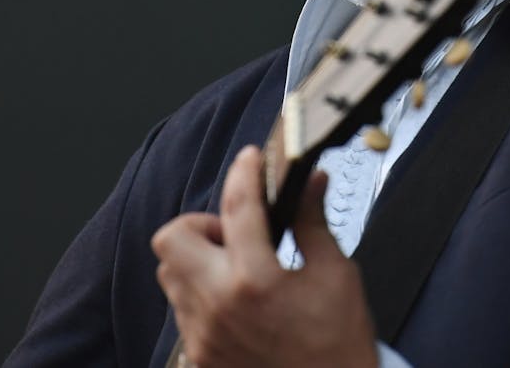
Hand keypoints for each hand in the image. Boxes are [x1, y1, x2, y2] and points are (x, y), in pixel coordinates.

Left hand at [152, 146, 378, 367]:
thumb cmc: (339, 347)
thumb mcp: (335, 275)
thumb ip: (312, 222)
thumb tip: (311, 182)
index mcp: (255, 281)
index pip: (237, 205)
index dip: (245, 171)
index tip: (252, 160)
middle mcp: (218, 307)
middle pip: (173, 237)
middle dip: (202, 223)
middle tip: (236, 231)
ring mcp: (203, 334)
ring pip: (170, 273)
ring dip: (198, 257)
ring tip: (237, 265)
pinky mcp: (199, 355)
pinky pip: (182, 308)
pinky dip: (202, 291)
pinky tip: (236, 297)